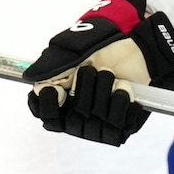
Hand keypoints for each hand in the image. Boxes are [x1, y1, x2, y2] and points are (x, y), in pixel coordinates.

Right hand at [23, 0, 173, 145]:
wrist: (139, 47)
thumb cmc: (103, 48)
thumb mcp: (71, 51)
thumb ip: (50, 67)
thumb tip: (34, 83)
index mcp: (62, 100)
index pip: (46, 116)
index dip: (48, 106)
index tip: (56, 89)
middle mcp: (78, 116)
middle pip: (72, 120)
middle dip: (84, 91)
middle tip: (94, 70)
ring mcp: (100, 124)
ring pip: (94, 123)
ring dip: (104, 94)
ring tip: (113, 76)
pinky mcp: (123, 126)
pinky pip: (118, 126)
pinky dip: (122, 103)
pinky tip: (125, 88)